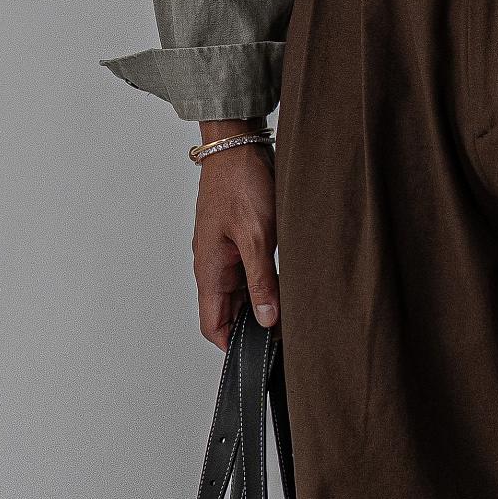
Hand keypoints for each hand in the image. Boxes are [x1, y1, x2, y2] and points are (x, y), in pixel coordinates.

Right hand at [192, 125, 278, 347]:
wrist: (238, 143)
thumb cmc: (241, 182)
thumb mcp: (258, 236)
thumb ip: (262, 280)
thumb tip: (267, 318)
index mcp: (210, 268)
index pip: (212, 324)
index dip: (233, 346)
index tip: (259, 355)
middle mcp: (212, 263)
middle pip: (227, 311)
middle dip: (251, 325)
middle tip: (284, 333)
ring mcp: (222, 251)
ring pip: (238, 290)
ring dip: (259, 301)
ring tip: (288, 306)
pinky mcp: (235, 237)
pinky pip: (245, 269)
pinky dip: (262, 280)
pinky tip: (284, 279)